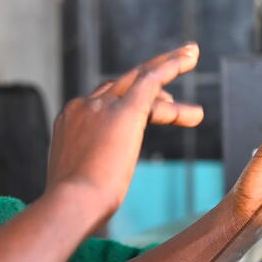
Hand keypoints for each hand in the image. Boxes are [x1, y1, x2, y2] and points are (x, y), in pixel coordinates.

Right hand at [47, 44, 202, 222]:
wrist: (71, 203)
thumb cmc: (73, 206)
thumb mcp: (74, 181)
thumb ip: (84, 170)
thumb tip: (91, 183)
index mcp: (69, 121)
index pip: (102, 101)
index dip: (128, 101)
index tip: (155, 107)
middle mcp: (84, 107)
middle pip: (121, 83)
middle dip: (148, 74)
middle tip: (171, 64)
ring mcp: (103, 107)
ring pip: (140, 77)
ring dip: (168, 66)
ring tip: (192, 55)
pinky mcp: (125, 112)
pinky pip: (151, 80)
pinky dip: (171, 66)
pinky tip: (189, 57)